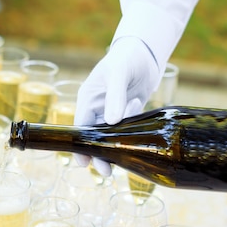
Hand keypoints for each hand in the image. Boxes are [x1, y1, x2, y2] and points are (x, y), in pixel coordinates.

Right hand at [73, 36, 159, 174]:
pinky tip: (139, 108)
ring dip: (117, 146)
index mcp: (87, 98)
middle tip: (108, 172)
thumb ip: (115, 96)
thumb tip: (111, 121)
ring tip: (124, 155)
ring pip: (111, 137)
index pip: (80, 127)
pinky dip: (132, 131)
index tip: (84, 164)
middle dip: (100, 154)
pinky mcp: (127, 115)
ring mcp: (112, 113)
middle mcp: (97, 108)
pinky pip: (126, 130)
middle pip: (95, 138)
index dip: (81, 147)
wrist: (146, 54)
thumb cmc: (126, 58)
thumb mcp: (119, 73)